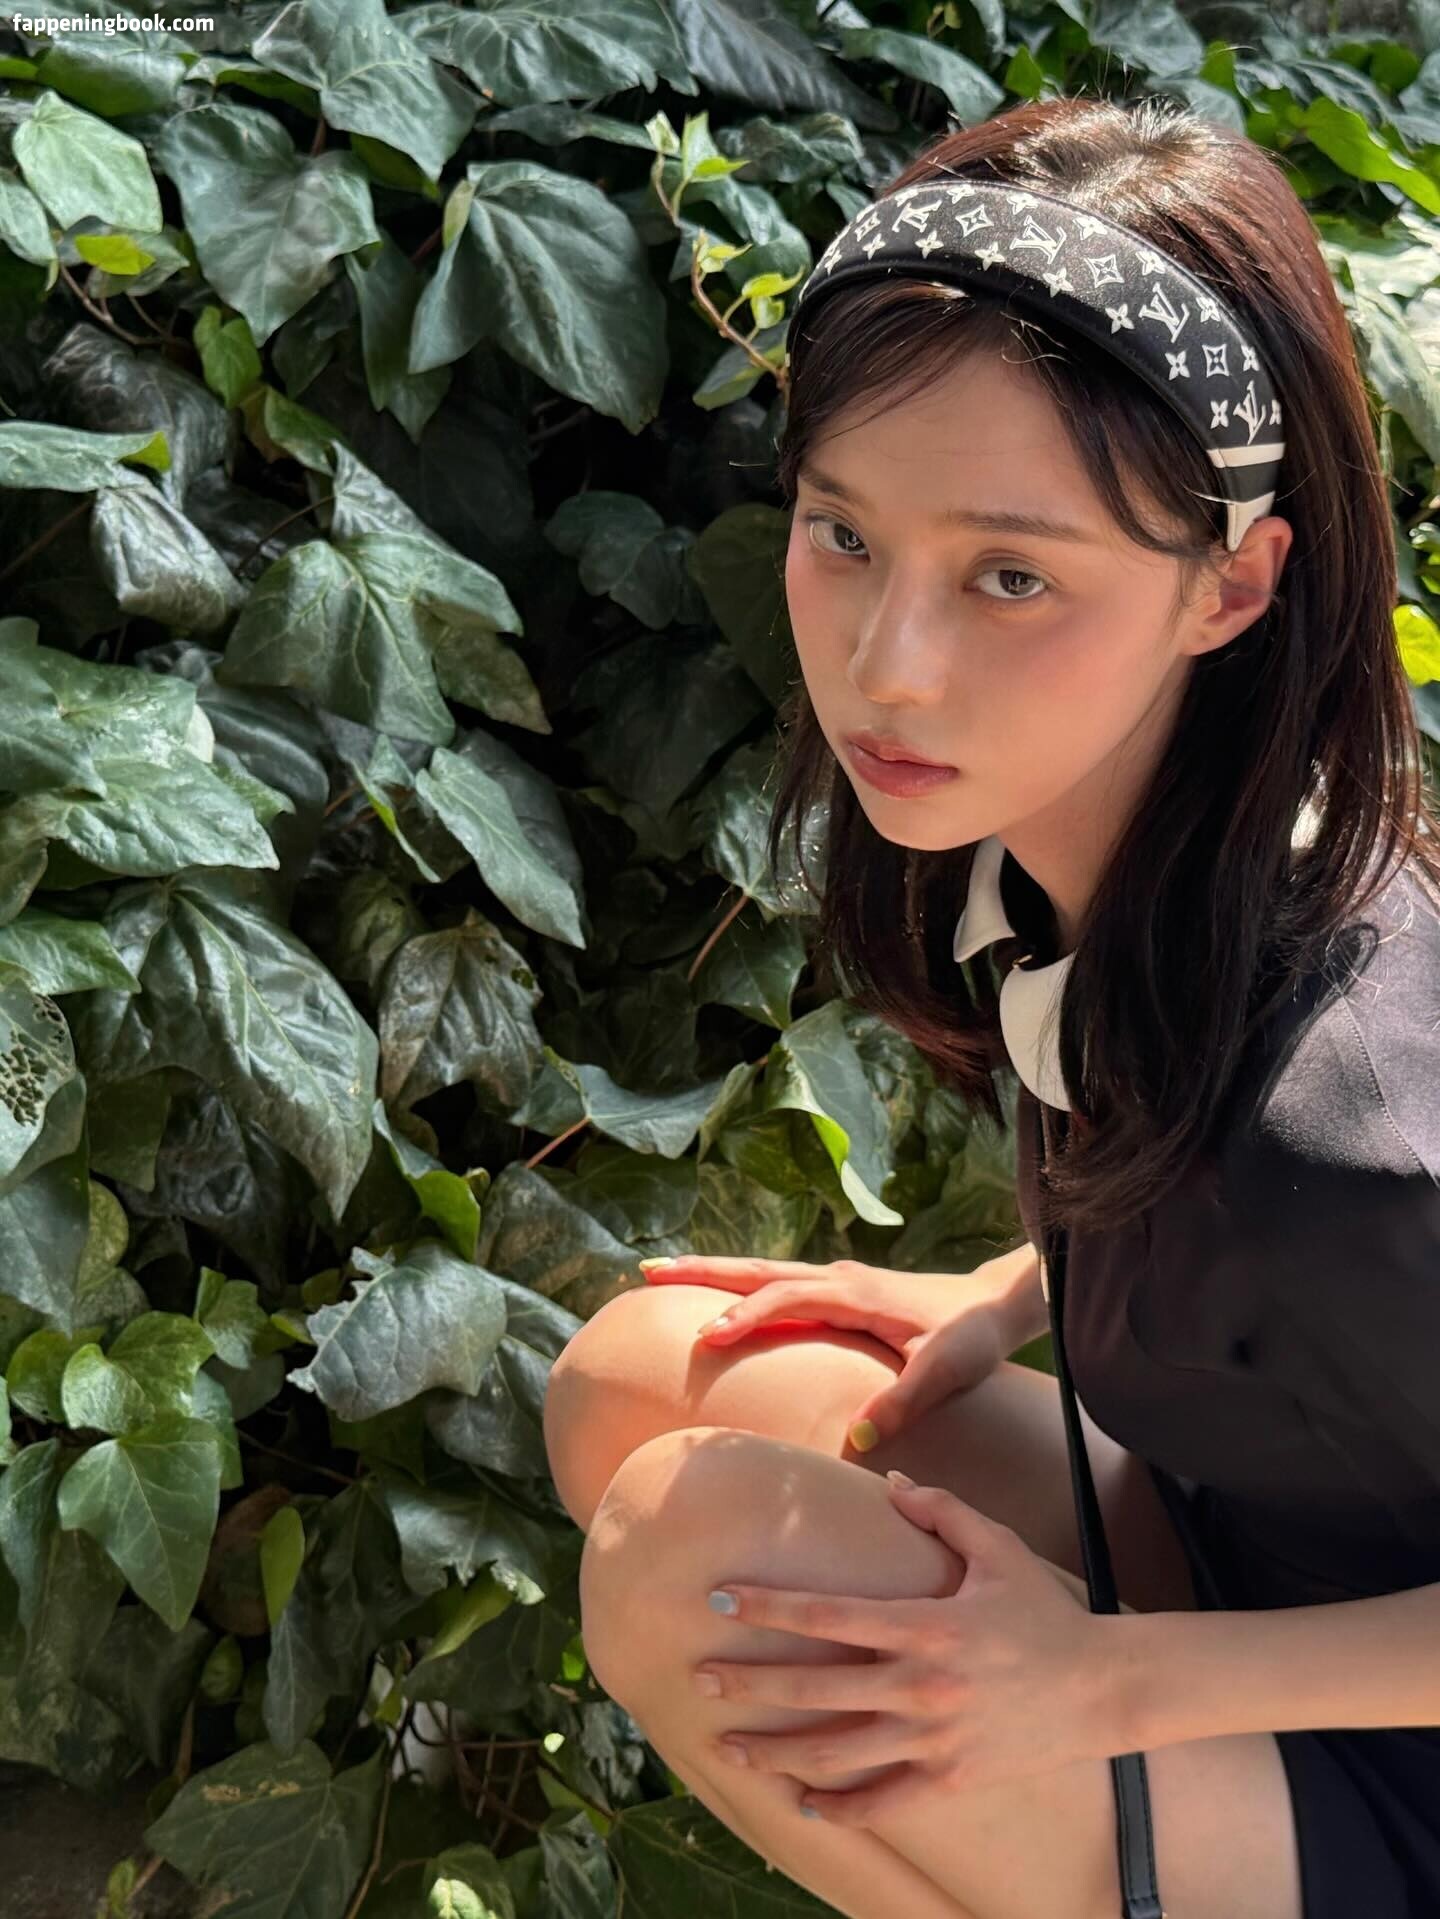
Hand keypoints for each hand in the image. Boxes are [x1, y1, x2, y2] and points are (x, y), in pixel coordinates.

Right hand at [641, 1253, 1017, 1452]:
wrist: (997, 1303)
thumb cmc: (972, 1337)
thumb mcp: (944, 1373)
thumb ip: (900, 1404)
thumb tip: (854, 1441)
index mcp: (853, 1294)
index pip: (783, 1300)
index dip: (743, 1317)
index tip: (705, 1338)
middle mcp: (838, 1280)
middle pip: (757, 1272)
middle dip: (702, 1271)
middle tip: (648, 1273)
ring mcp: (838, 1282)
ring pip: (764, 1273)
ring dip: (716, 1273)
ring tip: (667, 1275)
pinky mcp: (842, 1292)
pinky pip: (780, 1285)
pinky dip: (744, 1286)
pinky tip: (727, 1300)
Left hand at [694, 1476, 1118, 1825]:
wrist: (1104, 1688)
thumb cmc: (1044, 1613)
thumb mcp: (998, 1548)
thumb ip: (941, 1511)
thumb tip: (889, 1478)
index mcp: (924, 1624)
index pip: (828, 1615)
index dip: (770, 1607)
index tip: (721, 1600)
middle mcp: (921, 1686)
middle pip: (816, 1689)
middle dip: (750, 1684)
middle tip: (700, 1678)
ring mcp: (934, 1740)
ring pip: (837, 1754)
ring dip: (775, 1753)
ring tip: (728, 1748)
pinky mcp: (952, 1779)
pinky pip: (884, 1801)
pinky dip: (839, 1807)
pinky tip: (800, 1803)